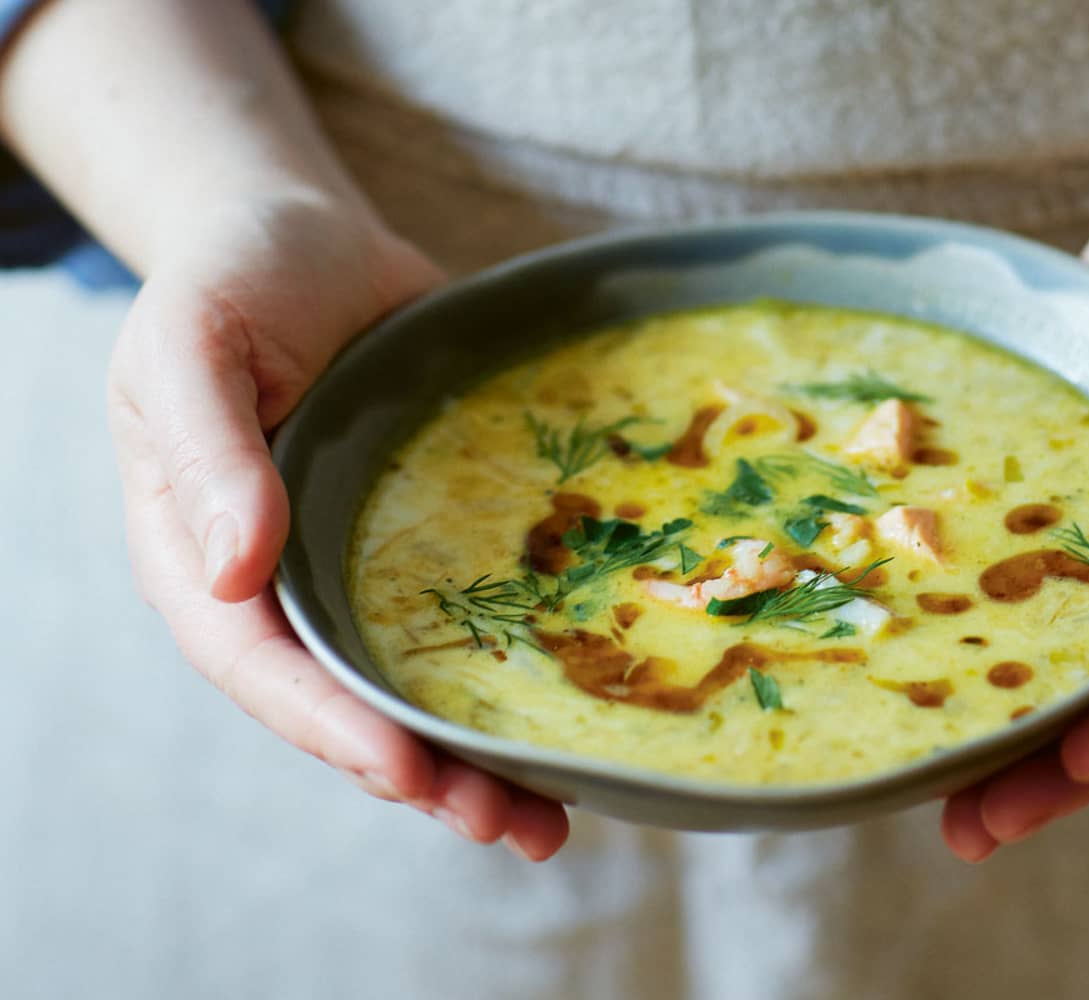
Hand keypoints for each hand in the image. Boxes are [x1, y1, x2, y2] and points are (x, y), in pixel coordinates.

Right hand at [106, 193, 569, 858]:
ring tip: (551, 822)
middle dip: (423, 772)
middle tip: (504, 823)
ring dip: (479, 757)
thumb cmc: (234, 279)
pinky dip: (516, 680)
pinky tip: (575, 726)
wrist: (310, 239)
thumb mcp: (191, 342)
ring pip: (416, 685)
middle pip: (347, 702)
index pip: (261, 664)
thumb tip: (231, 570)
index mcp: (201, 556)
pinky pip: (472, 626)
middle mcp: (286, 585)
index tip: (406, 769)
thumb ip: (205, 448)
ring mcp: (361, 571)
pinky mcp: (430, 548)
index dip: (330, 724)